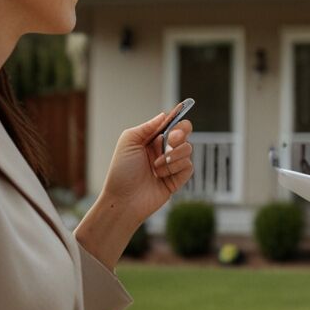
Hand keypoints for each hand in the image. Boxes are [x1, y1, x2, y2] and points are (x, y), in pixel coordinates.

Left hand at [101, 105, 194, 219]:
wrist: (123, 199)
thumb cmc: (121, 171)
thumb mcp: (129, 141)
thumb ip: (147, 126)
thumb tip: (164, 114)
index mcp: (151, 139)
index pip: (169, 123)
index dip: (176, 117)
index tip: (182, 109)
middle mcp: (162, 150)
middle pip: (185, 132)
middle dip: (181, 132)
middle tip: (172, 139)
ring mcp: (171, 164)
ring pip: (188, 149)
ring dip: (173, 155)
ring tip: (156, 166)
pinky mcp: (177, 179)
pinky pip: (188, 166)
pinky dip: (175, 168)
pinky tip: (161, 175)